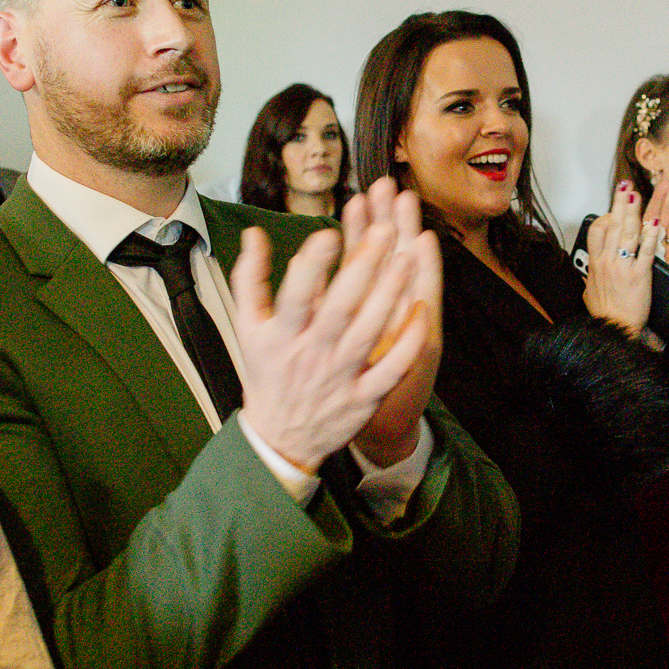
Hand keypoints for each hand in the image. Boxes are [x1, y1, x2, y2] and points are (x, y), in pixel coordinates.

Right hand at [231, 192, 429, 471]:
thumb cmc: (267, 372)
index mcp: (282, 334)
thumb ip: (250, 278)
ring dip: (390, 295)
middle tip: (385, 231)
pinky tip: (421, 310)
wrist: (280, 438)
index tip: (328, 234)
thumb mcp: (247, 327)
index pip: (296, 295)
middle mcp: (312, 353)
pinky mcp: (365, 396)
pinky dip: (408, 342)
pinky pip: (392, 368)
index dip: (312, 266)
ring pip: (370, 332)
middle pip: (341, 307)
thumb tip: (255, 233)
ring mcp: (341, 376)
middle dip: (364, 267)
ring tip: (406, 259)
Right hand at [582, 179, 668, 335]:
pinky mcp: (640, 276)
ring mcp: (623, 268)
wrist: (615, 332)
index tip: (613, 208)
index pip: (596, 232)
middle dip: (619, 204)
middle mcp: (607, 262)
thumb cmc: (605, 316)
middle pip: (613, 226)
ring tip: (638, 194)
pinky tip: (654, 223)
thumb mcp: (590, 294)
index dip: (605, 216)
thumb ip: (591, 279)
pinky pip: (645, 252)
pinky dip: (649, 237)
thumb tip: (588, 273)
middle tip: (625, 186)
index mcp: (596, 265)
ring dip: (633, 212)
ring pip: (627, 234)